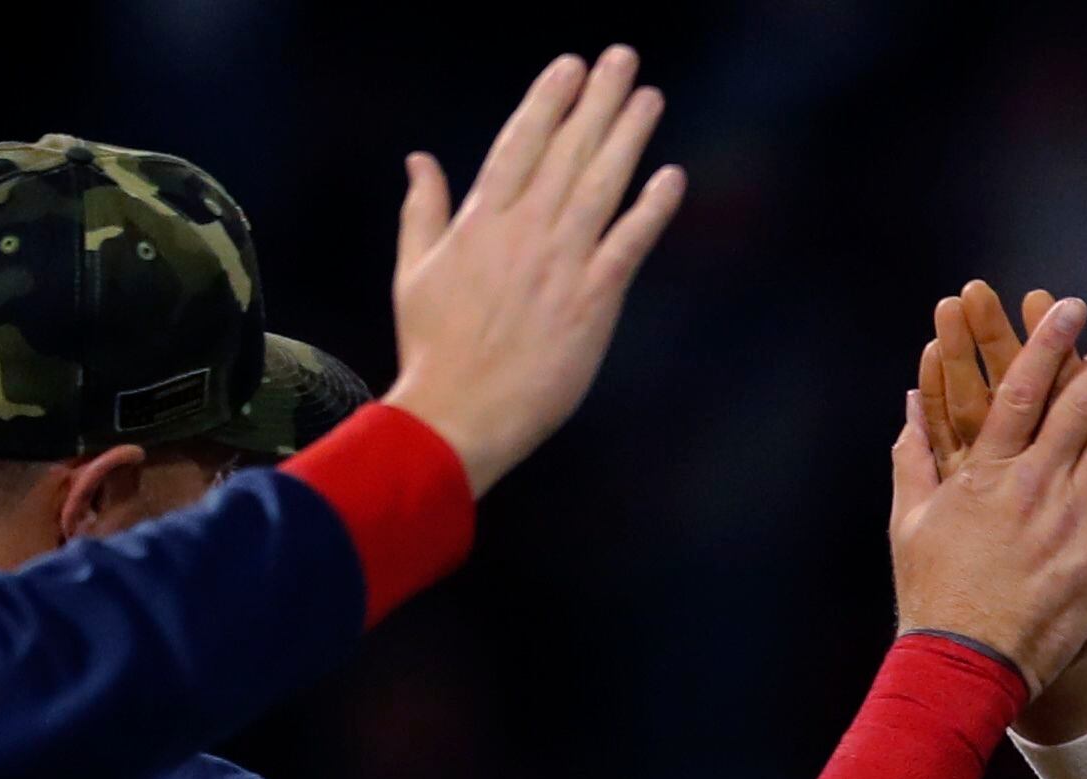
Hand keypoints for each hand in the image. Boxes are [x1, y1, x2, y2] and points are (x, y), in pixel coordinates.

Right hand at [383, 49, 688, 496]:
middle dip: (597, 100)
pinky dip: (651, 209)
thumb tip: (420, 159)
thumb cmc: (434, 346)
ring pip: (601, 185)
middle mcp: (524, 230)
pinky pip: (629, 244)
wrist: (459, 411)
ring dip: (628, 137)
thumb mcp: (414, 268)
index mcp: (480, 219)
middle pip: (567, 150)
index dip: (548, 100)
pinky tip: (672, 176)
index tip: (570, 65)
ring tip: (650, 97)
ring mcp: (561, 263)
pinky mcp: (594, 301)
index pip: (519, 142)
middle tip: (623, 59)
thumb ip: (423, 208)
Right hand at [886, 299, 1086, 696]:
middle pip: (1079, 405)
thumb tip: (908, 406)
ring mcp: (1070, 520)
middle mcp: (1032, 487)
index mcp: (984, 473)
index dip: (1047, 345)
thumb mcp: (911, 521)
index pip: (1022, 393)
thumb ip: (913, 460)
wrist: (968, 662)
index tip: (1069, 306)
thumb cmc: (933, 593)